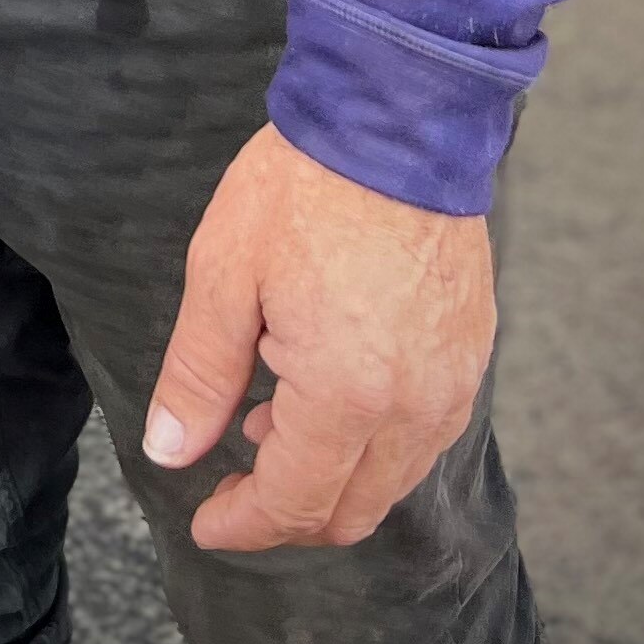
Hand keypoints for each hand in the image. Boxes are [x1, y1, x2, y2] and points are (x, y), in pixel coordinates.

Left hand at [144, 123, 494, 552]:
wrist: (396, 118)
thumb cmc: (302, 187)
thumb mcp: (224, 275)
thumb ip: (198, 376)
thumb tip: (171, 452)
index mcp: (349, 396)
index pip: (296, 502)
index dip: (244, 525)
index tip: (204, 521)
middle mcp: (415, 408)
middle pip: (351, 511)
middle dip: (286, 515)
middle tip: (230, 487)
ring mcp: (453, 384)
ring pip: (390, 480)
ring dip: (329, 478)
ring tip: (265, 422)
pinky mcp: (471, 354)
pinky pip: (421, 435)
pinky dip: (369, 441)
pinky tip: (321, 391)